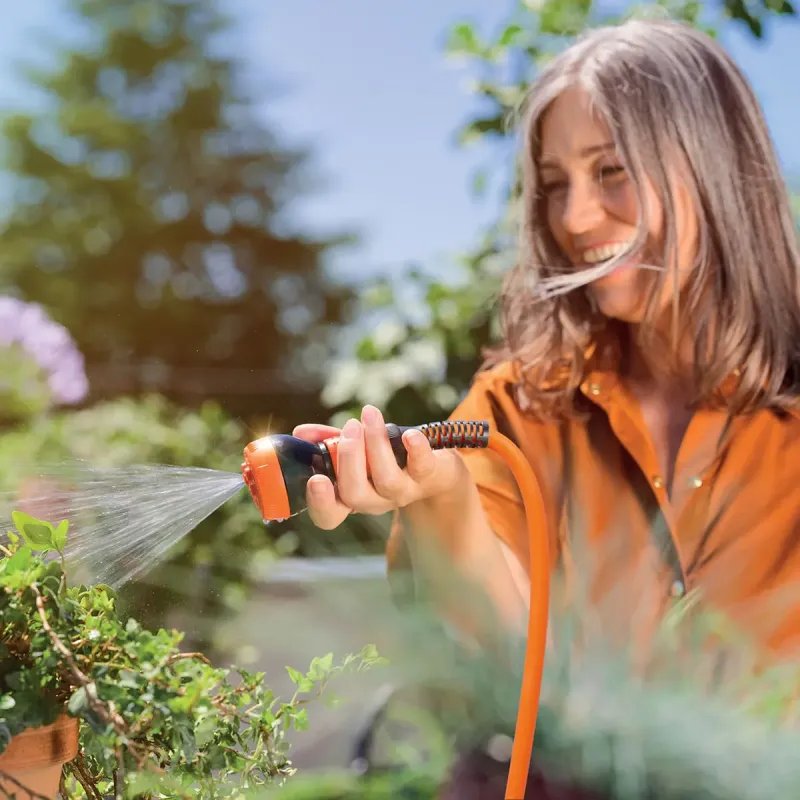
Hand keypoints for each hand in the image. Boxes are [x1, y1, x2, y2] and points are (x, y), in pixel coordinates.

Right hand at [292, 405, 466, 529]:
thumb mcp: (358, 449)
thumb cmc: (390, 458)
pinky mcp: (429, 475)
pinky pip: (422, 466)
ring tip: (370, 416)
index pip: (329, 515)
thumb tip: (301, 432)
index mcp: (352, 496)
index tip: (316, 479)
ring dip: (375, 444)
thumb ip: (329, 441)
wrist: (438, 470)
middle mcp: (376, 500)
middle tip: (350, 428)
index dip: (320, 503)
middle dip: (349, 459)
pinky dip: (415, 449)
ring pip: (386, 480)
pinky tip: (409, 435)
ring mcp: (404, 491)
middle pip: (355, 494)